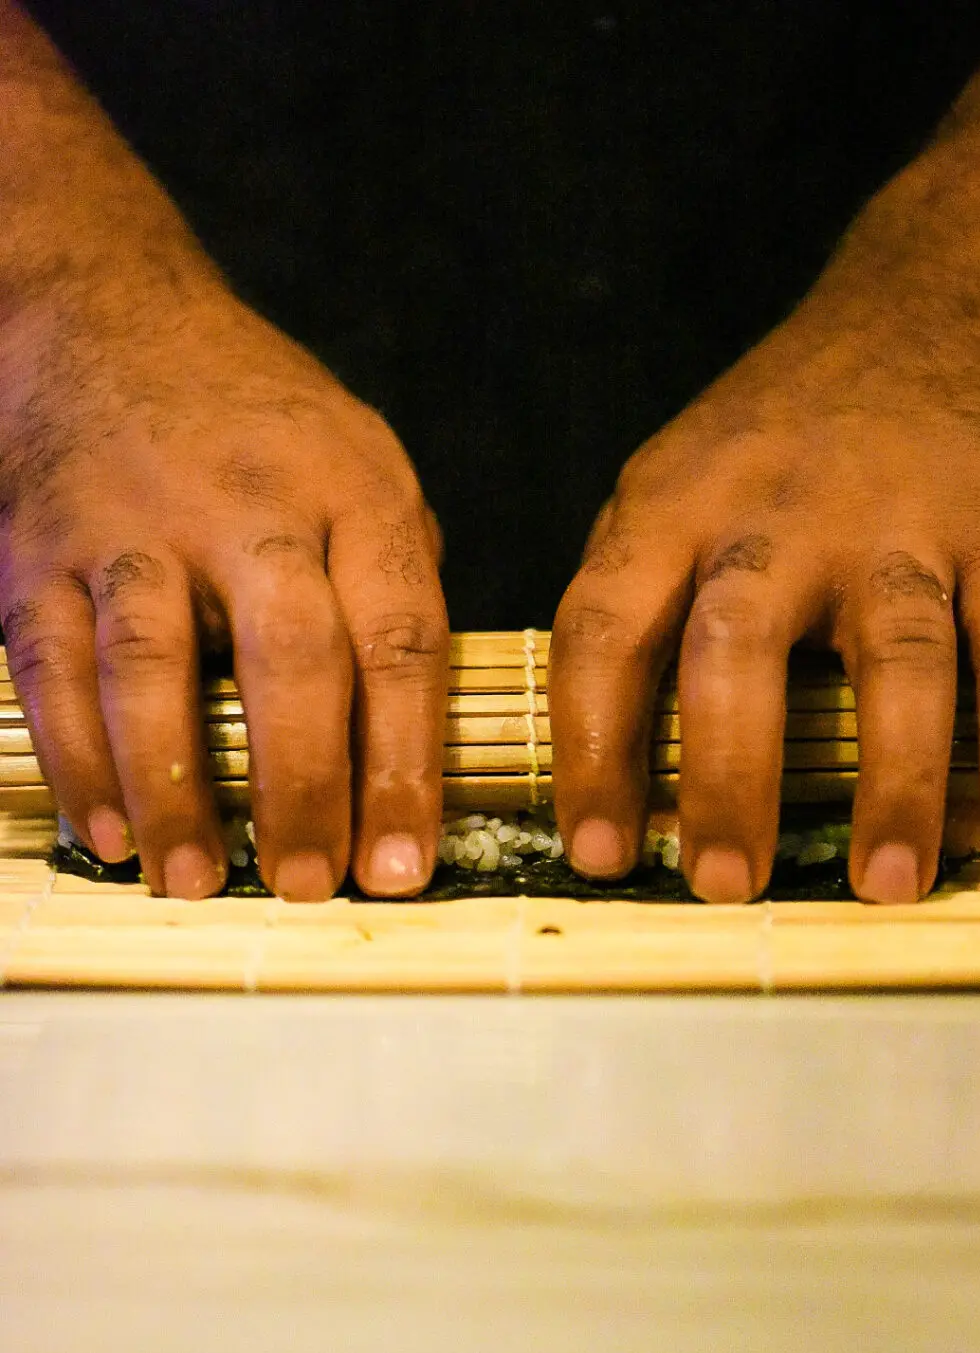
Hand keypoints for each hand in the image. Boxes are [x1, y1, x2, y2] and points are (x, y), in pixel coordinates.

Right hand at [0, 278, 446, 898]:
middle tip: (310, 888)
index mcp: (354, 493)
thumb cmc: (258, 421)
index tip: (402, 865)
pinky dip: (77, 757)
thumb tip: (415, 730)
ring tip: (194, 883)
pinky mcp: (40, 548)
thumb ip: (393, 582)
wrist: (106, 314)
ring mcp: (134, 524)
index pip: (399, 641)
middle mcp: (249, 506)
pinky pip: (53, 666)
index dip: (403, 765)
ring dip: (177, 787)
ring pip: (155, 668)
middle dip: (303, 787)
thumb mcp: (362, 464)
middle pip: (289, 660)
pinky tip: (106, 833)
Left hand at [550, 197, 979, 902]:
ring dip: (894, 777)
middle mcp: (777, 513)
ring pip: (898, 655)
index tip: (598, 854)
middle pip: (739, 647)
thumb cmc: (763, 447)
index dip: (591, 750)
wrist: (909, 320)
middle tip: (722, 884)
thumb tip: (602, 770)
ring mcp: (897, 521)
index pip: (605, 631)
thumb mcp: (665, 492)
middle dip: (728, 775)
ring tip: (885, 883)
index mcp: (671, 508)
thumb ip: (632, 603)